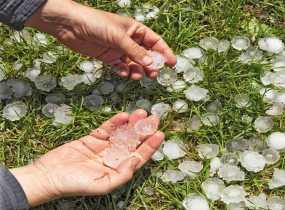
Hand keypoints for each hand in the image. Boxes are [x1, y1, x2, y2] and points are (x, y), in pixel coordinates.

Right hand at [10, 110, 163, 205]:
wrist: (48, 176)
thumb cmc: (75, 185)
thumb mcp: (102, 184)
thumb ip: (122, 174)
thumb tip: (137, 159)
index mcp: (118, 170)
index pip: (139, 156)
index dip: (150, 146)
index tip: (160, 134)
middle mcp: (113, 158)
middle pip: (133, 142)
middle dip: (144, 130)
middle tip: (154, 118)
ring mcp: (102, 148)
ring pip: (121, 133)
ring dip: (131, 124)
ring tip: (141, 113)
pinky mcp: (91, 139)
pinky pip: (106, 129)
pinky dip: (114, 122)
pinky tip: (124, 115)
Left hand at [25, 0, 176, 78]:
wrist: (69, 25)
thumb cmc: (96, 23)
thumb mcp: (118, 36)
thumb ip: (134, 51)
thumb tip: (150, 63)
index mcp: (135, 29)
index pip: (154, 41)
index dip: (164, 51)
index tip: (171, 63)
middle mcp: (128, 39)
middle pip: (145, 54)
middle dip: (150, 64)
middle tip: (153, 74)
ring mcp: (118, 49)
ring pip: (133, 63)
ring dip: (137, 70)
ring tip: (137, 76)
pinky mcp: (107, 57)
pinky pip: (120, 67)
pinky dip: (124, 71)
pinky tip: (124, 73)